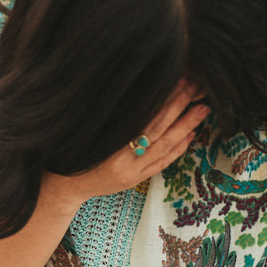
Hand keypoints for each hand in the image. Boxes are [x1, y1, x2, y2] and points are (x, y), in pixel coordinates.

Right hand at [42, 81, 209, 210]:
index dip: (161, 100)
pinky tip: (190, 135)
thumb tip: (138, 92)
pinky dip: (176, 149)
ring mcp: (131, 172)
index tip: (176, 80)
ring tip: (202, 109)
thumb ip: (113, 117)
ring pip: (164, 146)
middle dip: (179, 107)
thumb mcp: (88, 131)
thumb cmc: (74, 152)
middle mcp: (122, 160)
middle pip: (157, 129)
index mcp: (109, 144)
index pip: (142, 118)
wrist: (64, 186)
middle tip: (196, 87)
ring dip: (185, 126)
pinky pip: (161, 163)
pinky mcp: (135, 180)